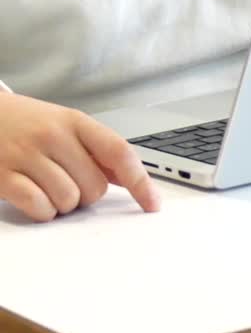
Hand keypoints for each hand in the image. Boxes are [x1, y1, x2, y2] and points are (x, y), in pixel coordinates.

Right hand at [0, 92, 161, 221]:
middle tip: (67, 179)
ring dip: (63, 204)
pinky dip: (43, 211)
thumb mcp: (64, 124)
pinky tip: (34, 197)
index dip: (141, 181)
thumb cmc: (28, 123)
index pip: (119, 152)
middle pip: (95, 186)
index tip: (153, 203)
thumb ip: (96, 149)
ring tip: (47, 185)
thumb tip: (132, 178)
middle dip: (87, 193)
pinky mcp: (5, 176)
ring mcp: (27, 155)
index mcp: (75, 121)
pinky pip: (40, 209)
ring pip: (69, 201)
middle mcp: (53, 135)